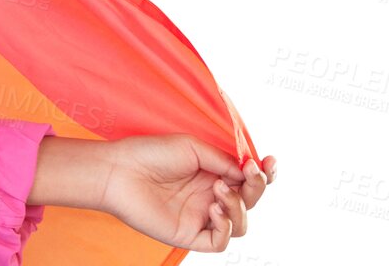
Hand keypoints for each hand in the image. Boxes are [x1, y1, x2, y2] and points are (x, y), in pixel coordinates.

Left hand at [97, 133, 275, 252]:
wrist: (118, 170)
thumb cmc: (149, 153)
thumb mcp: (193, 148)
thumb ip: (223, 161)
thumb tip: (249, 173)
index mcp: (211, 174)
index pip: (247, 180)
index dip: (263, 175)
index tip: (269, 162)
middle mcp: (209, 196)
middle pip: (250, 202)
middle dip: (256, 188)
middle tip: (249, 174)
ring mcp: (200, 216)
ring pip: (240, 224)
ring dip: (238, 206)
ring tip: (218, 189)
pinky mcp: (189, 234)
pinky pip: (220, 241)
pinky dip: (225, 227)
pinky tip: (214, 210)